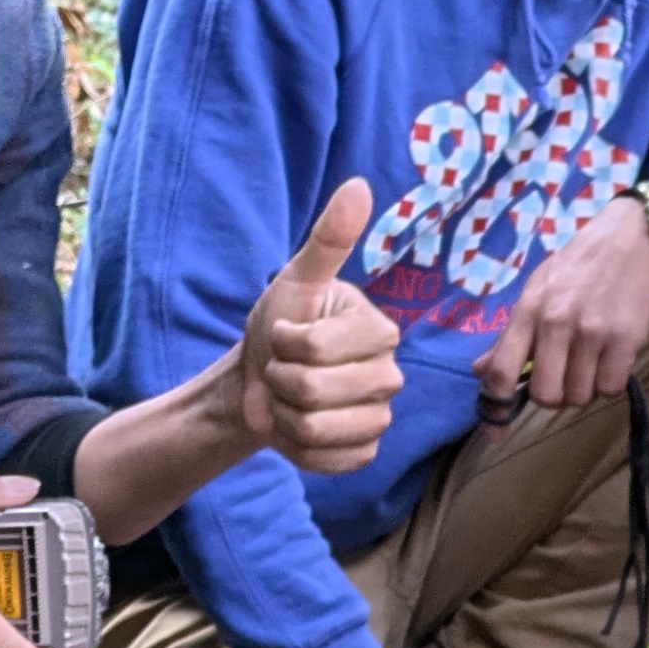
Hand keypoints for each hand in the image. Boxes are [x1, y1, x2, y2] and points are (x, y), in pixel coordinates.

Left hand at [237, 179, 399, 471]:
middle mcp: (391, 374)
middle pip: (315, 392)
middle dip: (280, 381)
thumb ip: (329, 239)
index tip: (285, 336)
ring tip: (289, 399)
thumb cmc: (278, 325)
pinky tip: (298, 428)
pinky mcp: (365, 453)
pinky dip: (298, 449)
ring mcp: (381, 417)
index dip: (284, 345)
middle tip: (283, 369)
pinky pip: (329, 461)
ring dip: (286, 416)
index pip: (317, 349)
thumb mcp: (296, 280)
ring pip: (318, 430)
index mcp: (379, 330)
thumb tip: (359, 185)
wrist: (258, 381)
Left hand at [481, 197, 648, 415]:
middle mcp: (557, 323)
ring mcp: (593, 332)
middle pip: (546, 395)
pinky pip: (611, 387)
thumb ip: (510, 335)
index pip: (502, 371)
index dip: (496, 408)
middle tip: (564, 378)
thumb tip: (479, 371)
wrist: (629, 236)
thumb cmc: (578, 266)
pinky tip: (611, 358)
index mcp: (528, 311)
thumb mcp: (536, 290)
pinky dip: (610, 382)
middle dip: (554, 396)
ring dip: (584, 388)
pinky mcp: (626, 339)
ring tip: (590, 362)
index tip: (496, 431)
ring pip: (580, 395)